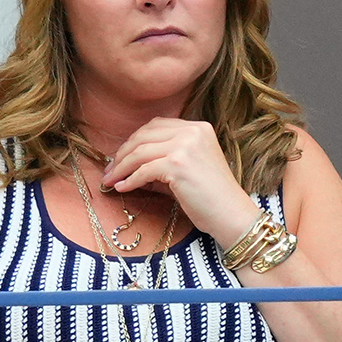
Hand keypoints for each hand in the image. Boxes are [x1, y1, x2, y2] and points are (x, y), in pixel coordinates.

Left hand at [102, 117, 259, 247]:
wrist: (232, 216)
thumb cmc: (210, 197)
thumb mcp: (185, 169)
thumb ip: (160, 160)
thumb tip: (125, 164)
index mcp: (197, 127)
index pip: (155, 126)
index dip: (134, 140)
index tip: (120, 156)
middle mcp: (192, 131)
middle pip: (144, 136)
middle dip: (122, 153)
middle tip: (109, 170)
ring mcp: (186, 146)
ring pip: (140, 152)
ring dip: (120, 168)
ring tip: (110, 180)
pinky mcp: (178, 165)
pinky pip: (143, 171)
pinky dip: (129, 180)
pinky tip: (122, 188)